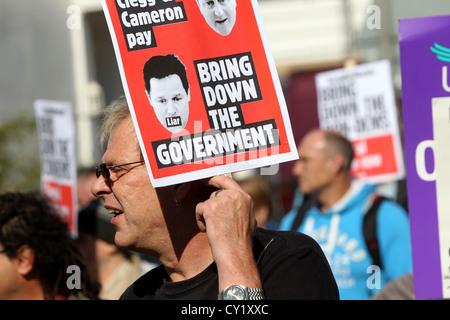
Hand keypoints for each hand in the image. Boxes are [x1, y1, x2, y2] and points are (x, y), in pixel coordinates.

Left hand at [195, 175, 260, 290]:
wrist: (235, 253)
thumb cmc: (241, 242)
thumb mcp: (249, 219)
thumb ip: (241, 207)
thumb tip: (234, 202)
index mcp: (245, 198)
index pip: (228, 181)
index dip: (216, 180)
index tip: (208, 179)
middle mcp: (234, 196)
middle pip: (215, 193)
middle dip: (211, 206)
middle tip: (212, 218)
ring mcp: (222, 200)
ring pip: (207, 202)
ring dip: (207, 215)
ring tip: (215, 229)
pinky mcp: (210, 207)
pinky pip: (199, 209)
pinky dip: (200, 220)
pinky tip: (208, 230)